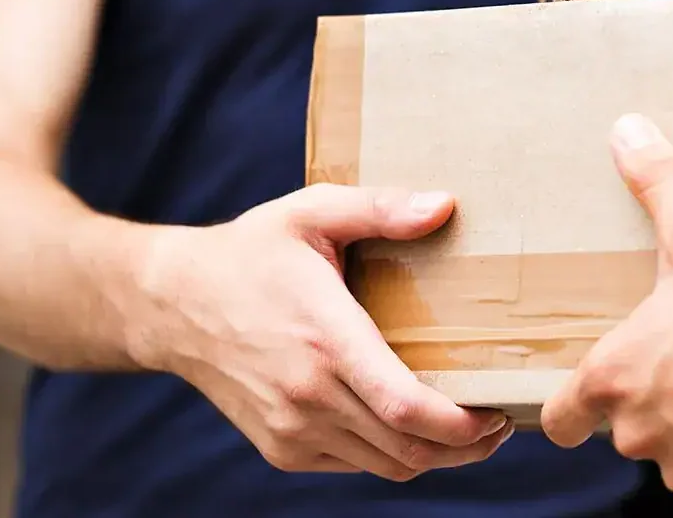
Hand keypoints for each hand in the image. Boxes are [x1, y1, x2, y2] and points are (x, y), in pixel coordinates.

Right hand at [132, 183, 512, 479]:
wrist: (172, 304)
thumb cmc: (251, 252)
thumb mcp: (311, 213)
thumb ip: (380, 209)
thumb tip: (445, 206)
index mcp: (325, 338)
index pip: (405, 406)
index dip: (462, 425)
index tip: (498, 413)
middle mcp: (308, 394)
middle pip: (408, 449)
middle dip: (467, 446)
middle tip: (499, 421)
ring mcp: (292, 429)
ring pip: (386, 466)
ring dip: (435, 457)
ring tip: (468, 428)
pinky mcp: (281, 447)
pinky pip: (354, 465)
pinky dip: (391, 454)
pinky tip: (410, 424)